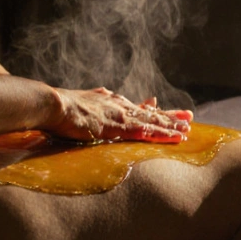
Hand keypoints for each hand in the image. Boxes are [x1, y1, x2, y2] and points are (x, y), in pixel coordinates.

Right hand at [43, 87, 192, 143]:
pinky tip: (174, 138)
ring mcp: (119, 115)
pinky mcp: (117, 127)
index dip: (152, 109)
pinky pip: (145, 132)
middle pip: (148, 112)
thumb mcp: (79, 106)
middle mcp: (118, 105)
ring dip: (170, 127)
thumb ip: (93, 108)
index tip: (163, 108)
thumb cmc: (59, 109)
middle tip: (188, 117)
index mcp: (108, 101)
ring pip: (151, 122)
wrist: (52, 105)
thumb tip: (94, 113)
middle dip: (169, 116)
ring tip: (187, 130)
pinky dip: (161, 135)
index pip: (134, 106)